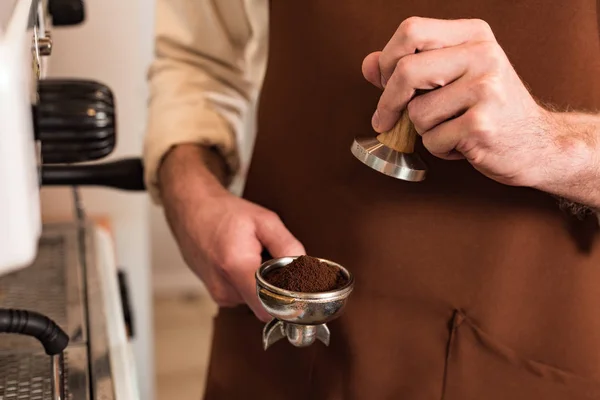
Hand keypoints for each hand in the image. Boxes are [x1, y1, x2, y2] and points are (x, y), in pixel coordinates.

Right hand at [158, 145, 304, 320]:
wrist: (191, 210)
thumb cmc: (225, 213)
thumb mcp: (265, 220)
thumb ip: (288, 246)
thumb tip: (305, 270)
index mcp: (236, 266)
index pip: (268, 307)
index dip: (287, 302)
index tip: (296, 290)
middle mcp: (224, 287)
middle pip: (266, 303)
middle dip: (275, 286)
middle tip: (271, 260)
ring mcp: (218, 294)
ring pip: (255, 301)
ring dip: (261, 283)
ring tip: (253, 257)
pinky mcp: (217, 295)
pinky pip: (244, 297)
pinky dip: (249, 283)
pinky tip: (243, 263)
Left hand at [361, 17, 586, 187]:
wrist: (538, 143)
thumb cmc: (490, 109)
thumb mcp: (453, 77)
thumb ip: (409, 67)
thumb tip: (369, 65)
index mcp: (474, 34)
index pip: (411, 30)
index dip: (387, 61)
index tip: (384, 84)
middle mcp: (483, 55)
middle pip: (405, 71)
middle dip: (388, 102)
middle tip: (386, 120)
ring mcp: (486, 88)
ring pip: (416, 112)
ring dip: (423, 130)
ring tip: (451, 128)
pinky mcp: (482, 124)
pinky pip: (432, 139)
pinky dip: (439, 149)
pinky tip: (462, 143)